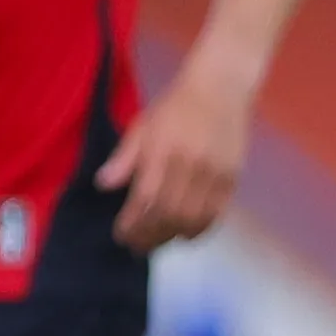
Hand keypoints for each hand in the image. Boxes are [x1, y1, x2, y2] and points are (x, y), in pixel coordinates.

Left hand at [98, 60, 252, 249]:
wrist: (220, 89)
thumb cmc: (175, 107)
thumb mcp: (142, 126)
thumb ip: (124, 158)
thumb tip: (104, 185)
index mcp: (162, 152)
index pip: (144, 199)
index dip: (131, 223)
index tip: (120, 235)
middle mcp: (189, 166)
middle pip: (168, 215)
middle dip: (149, 236)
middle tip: (135, 247)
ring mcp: (214, 173)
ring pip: (192, 219)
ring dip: (172, 237)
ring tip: (156, 243)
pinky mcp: (232, 177)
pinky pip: (216, 213)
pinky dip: (200, 230)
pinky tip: (185, 236)